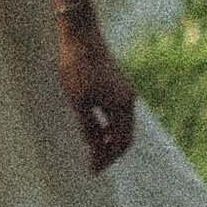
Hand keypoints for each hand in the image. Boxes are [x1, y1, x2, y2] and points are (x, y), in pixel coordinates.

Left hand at [59, 20, 136, 173]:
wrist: (82, 37)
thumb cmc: (77, 68)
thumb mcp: (78, 102)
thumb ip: (88, 126)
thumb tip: (93, 145)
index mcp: (122, 105)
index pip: (120, 142)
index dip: (107, 158)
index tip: (93, 170)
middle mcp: (129, 100)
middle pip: (126, 136)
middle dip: (111, 153)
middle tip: (94, 166)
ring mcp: (126, 91)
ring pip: (123, 125)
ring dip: (111, 140)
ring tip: (94, 152)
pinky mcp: (119, 85)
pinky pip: (119, 113)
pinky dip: (111, 126)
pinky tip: (98, 130)